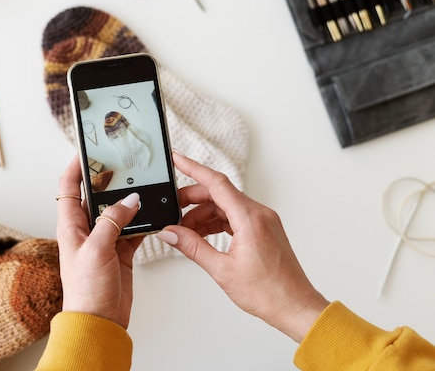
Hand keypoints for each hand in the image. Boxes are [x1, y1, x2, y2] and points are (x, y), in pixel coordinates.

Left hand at [56, 156, 143, 328]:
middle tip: (122, 164)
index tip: (87, 150)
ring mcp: (104, 241)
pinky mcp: (120, 252)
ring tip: (141, 184)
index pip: (68, 188)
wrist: (99, 322)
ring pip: (118, 211)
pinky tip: (151, 213)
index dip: (75, 167)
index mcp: (71, 226)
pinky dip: (142, 221)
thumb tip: (129, 200)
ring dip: (129, 201)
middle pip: (96, 196)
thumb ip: (113, 221)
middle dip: (108, 180)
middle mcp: (86, 230)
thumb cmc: (86, 291)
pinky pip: (133, 229)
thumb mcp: (96, 250)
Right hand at [156, 152, 328, 341]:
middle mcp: (259, 214)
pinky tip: (202, 235)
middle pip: (219, 194)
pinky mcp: (264, 230)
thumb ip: (192, 247)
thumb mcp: (222, 270)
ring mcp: (263, 221)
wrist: (295, 308)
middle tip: (172, 210)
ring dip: (203, 215)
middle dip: (192, 200)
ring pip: (225, 206)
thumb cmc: (269, 293)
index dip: (193, 168)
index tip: (177, 159)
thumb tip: (171, 233)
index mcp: (250, 219)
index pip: (216, 183)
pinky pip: (235, 217)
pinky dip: (216, 223)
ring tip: (185, 231)